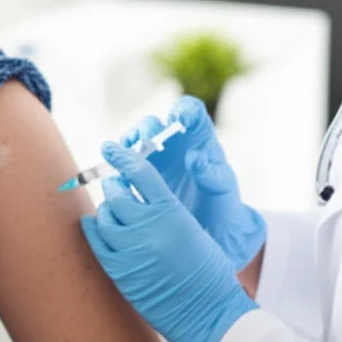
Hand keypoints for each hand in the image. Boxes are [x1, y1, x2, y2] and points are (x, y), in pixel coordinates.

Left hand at [81, 142, 256, 341]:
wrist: (207, 311)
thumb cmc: (206, 269)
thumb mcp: (191, 228)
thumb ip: (164, 208)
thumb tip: (138, 191)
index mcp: (171, 211)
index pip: (139, 172)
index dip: (122, 156)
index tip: (110, 147)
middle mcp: (148, 227)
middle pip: (117, 193)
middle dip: (114, 186)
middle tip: (114, 185)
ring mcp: (130, 249)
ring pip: (104, 216)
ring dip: (105, 209)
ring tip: (111, 210)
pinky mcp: (119, 270)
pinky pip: (96, 241)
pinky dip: (92, 228)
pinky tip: (92, 223)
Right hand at [122, 96, 265, 269]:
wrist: (210, 230)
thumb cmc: (222, 205)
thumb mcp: (222, 190)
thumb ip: (211, 174)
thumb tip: (194, 158)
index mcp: (199, 138)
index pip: (189, 110)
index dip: (182, 110)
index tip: (178, 121)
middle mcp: (174, 142)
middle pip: (155, 123)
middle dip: (148, 128)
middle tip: (147, 141)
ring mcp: (155, 157)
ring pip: (136, 139)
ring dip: (129, 143)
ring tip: (128, 154)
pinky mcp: (139, 173)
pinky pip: (124, 161)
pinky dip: (119, 162)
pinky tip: (119, 171)